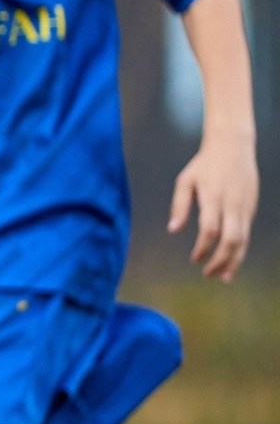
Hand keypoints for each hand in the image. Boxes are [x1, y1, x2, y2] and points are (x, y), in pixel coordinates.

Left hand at [170, 129, 256, 280]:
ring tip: (223, 277)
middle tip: (208, 274)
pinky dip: (240, 249)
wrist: (233, 146)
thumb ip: (179, 205)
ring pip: (244, 239)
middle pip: (232, 239)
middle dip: (221, 260)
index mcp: (215, 197)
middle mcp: (233, 204)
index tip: (194, 259)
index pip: (211, 229)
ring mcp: (246, 206)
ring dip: (234, 260)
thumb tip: (173, 230)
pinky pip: (247, 233)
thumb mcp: (185, 181)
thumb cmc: (204, 165)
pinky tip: (231, 260)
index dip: (203, 247)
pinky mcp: (251, 207)